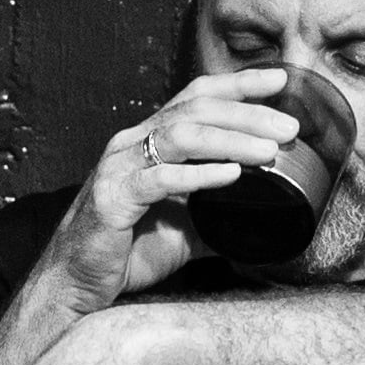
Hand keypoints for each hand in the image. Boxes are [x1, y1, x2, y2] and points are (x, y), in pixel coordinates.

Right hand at [28, 67, 296, 315]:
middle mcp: (132, 145)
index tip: (281, 79)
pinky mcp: (112, 199)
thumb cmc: (128, 252)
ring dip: (230, 139)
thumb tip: (269, 219)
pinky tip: (231, 175)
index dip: (238, 84)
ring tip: (269, 150)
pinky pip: (160, 179)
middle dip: (246, 113)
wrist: (76, 284)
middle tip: (288, 126)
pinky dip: (199, 175)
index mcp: (149, 142)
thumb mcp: (186, 229)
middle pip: (195, 110)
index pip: (196, 97)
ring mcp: (119, 168)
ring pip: (180, 136)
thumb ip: (220, 215)